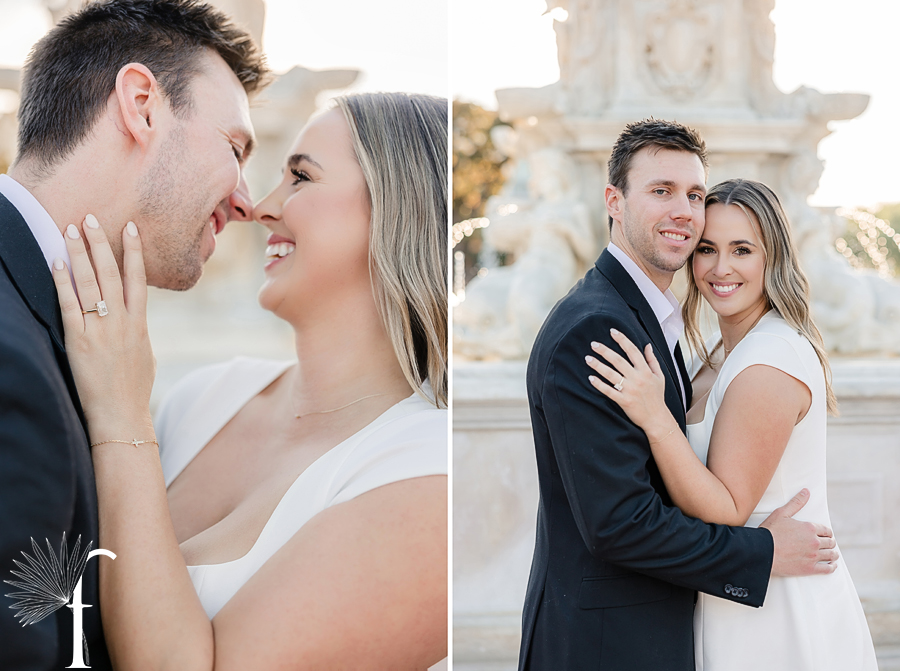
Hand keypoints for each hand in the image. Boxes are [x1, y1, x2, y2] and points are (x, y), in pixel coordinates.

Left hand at [51, 215, 154, 434]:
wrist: (122, 415)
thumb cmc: (133, 389)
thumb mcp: (144, 354)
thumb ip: (136, 331)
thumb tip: (130, 317)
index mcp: (139, 323)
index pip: (137, 278)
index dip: (134, 251)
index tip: (130, 227)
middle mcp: (122, 321)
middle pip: (111, 273)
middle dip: (100, 243)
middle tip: (91, 218)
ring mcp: (101, 329)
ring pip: (90, 283)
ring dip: (79, 254)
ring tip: (70, 230)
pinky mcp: (79, 341)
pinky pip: (69, 305)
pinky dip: (62, 283)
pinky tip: (56, 264)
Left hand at [586, 329, 674, 438]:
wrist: (657, 419)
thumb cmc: (657, 397)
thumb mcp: (659, 377)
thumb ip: (652, 360)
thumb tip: (647, 345)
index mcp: (646, 371)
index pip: (633, 351)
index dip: (622, 340)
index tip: (612, 331)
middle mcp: (638, 378)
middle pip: (618, 361)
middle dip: (605, 351)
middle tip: (593, 343)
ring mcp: (630, 390)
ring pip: (611, 375)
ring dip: (598, 366)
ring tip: (587, 358)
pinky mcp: (624, 401)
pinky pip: (609, 391)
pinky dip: (599, 385)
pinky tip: (590, 378)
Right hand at [760, 488, 838, 576]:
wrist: (762, 551)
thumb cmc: (770, 531)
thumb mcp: (781, 513)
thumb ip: (796, 502)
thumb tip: (806, 491)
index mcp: (809, 528)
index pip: (826, 530)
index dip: (827, 532)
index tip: (826, 535)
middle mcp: (814, 541)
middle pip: (830, 542)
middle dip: (830, 542)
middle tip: (829, 544)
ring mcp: (813, 556)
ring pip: (831, 555)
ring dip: (833, 554)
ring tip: (833, 555)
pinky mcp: (810, 568)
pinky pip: (827, 569)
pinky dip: (832, 567)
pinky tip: (832, 566)